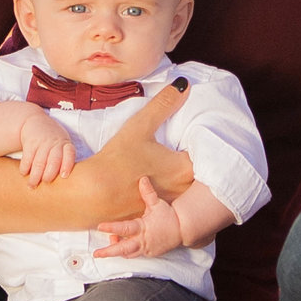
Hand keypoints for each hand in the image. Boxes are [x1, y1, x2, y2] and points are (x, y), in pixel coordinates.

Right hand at [16, 110, 77, 185]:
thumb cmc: (53, 140)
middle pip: (54, 161)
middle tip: (45, 183)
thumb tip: (66, 182)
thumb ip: (64, 159)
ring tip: (31, 185)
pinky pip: (27, 157)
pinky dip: (25, 167)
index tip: (64, 176)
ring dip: (35, 175)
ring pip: (39, 161)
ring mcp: (42, 142)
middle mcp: (55, 143)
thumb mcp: (62, 143)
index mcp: (65, 144)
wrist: (36, 121)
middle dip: (49, 174)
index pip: (69, 154)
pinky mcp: (30, 142)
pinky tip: (24, 173)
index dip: (67, 165)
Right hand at [72, 79, 192, 219]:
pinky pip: (170, 206)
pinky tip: (156, 186)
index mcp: (183, 168)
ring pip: (186, 193)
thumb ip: (163, 104)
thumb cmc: (117, 160)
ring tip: (174, 169)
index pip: (207, 157)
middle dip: (198, 165)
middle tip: (189, 152)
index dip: (204, 147)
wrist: (92, 194)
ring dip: (184, 182)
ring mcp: (169, 206)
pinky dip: (168, 196)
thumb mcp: (140, 126)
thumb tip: (184, 84)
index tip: (198, 140)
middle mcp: (181, 190)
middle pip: (200, 176)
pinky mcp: (154, 215)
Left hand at [94, 177, 182, 259]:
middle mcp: (143, 240)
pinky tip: (121, 243)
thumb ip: (148, 193)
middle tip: (96, 254)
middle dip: (109, 252)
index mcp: (143, 227)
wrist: (182, 229)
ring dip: (117, 251)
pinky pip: (135, 254)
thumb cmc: (168, 216)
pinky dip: (126, 251)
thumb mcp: (157, 203)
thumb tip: (143, 179)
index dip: (112, 228)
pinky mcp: (149, 253)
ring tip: (108, 244)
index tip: (100, 226)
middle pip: (123, 249)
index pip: (124, 228)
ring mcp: (146, 249)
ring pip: (128, 254)